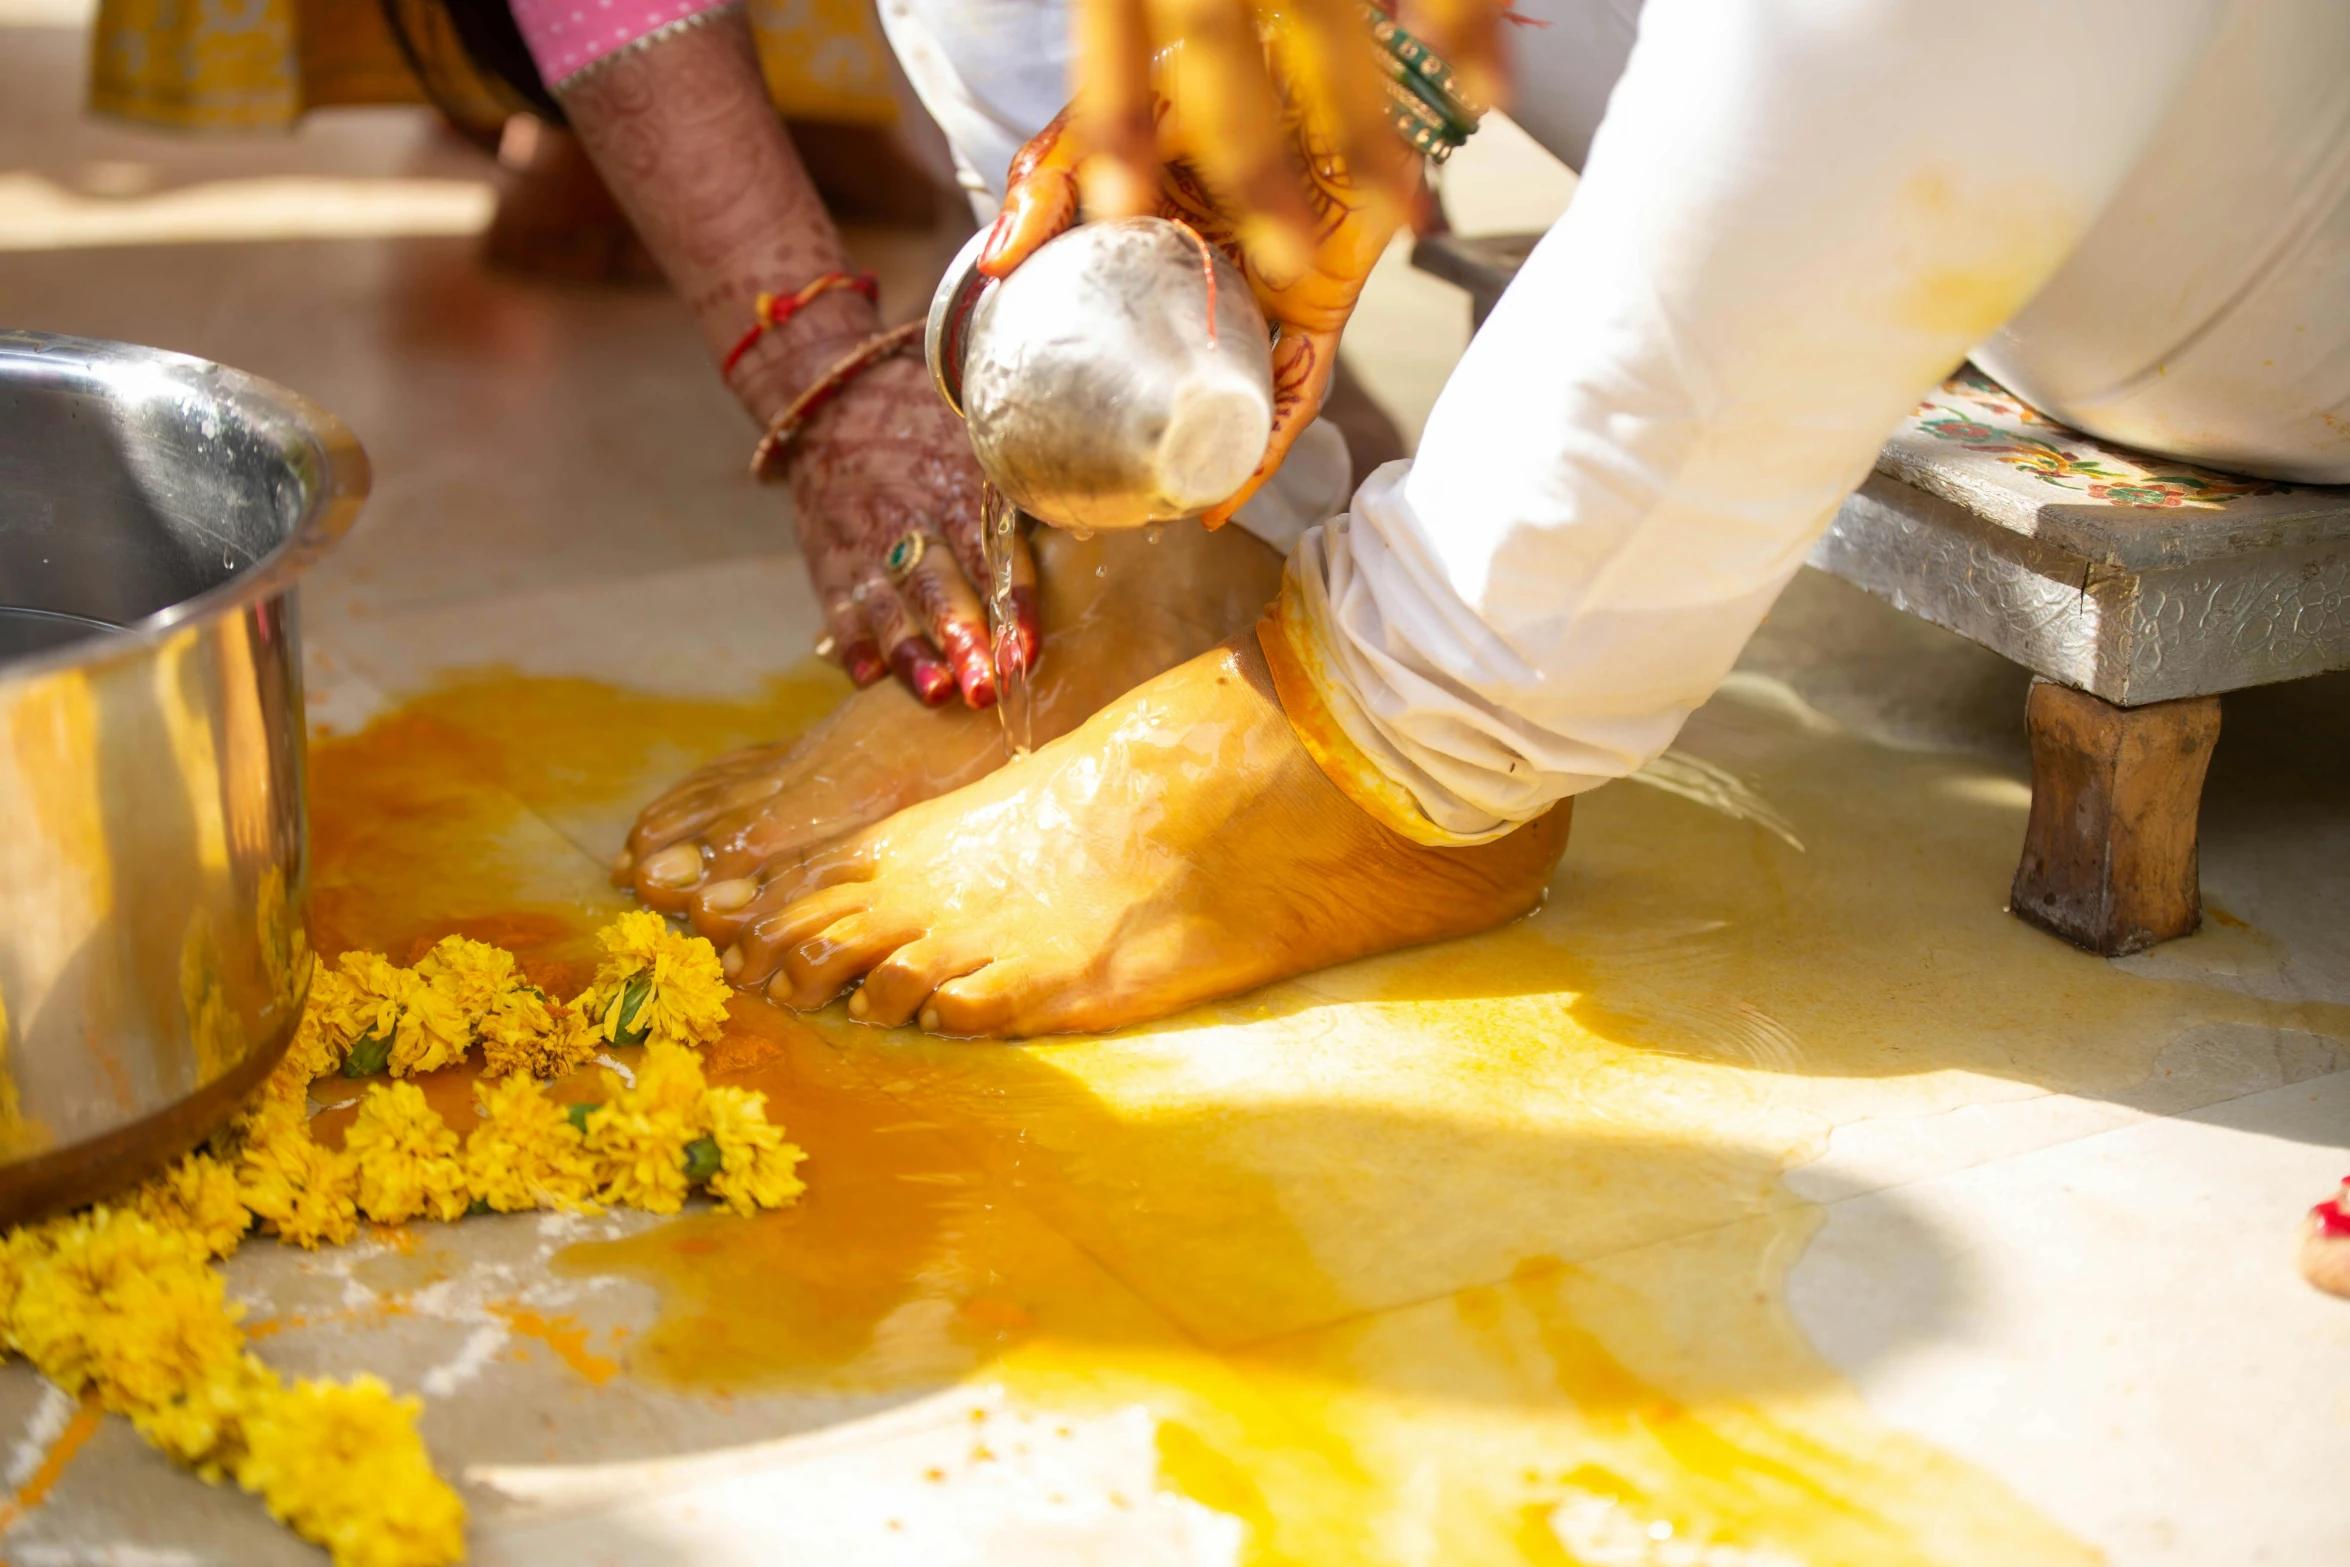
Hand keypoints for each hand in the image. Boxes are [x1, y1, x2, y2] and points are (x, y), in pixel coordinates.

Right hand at [785, 355, 1037, 705]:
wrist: (838, 400)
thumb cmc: (934, 430)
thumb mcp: (981, 437)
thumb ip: (1028, 483)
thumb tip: (1109, 508)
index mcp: (959, 486)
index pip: (992, 549)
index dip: (1013, 601)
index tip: (1028, 650)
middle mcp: (912, 518)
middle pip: (937, 584)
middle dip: (961, 636)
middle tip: (985, 689)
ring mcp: (866, 544)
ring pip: (888, 604)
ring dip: (911, 651)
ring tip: (936, 692)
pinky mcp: (830, 563)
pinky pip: (839, 607)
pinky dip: (854, 643)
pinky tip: (869, 679)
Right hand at [979, 82, 1404, 524]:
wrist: (1309, 53)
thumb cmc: (1214, 70)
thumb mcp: (1109, 125)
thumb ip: (1049, 183)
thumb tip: (993, 262)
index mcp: (1156, 241)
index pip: (1116, 321)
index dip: (1087, 374)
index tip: (1047, 425)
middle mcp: (1210, 279)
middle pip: (1179, 372)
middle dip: (1156, 433)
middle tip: (1113, 483)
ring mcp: (1265, 298)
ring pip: (1237, 395)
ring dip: (1212, 454)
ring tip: (1174, 505)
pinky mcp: (1320, 307)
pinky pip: (1296, 387)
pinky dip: (1269, 438)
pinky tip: (1235, 480)